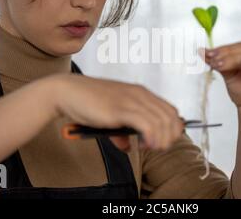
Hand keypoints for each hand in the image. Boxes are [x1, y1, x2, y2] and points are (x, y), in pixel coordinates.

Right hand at [44, 74, 184, 150]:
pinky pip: (147, 124)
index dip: (172, 128)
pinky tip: (145, 144)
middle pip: (171, 117)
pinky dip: (152, 137)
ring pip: (162, 122)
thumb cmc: (88, 102)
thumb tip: (128, 146)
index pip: (170, 110)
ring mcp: (131, 100)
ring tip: (149, 147)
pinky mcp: (120, 109)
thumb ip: (122, 131)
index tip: (162, 141)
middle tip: (157, 147)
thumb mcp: (110, 116)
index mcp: (141, 93)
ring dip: (161, 140)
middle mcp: (140, 94)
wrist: (67, 91)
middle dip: (169, 137)